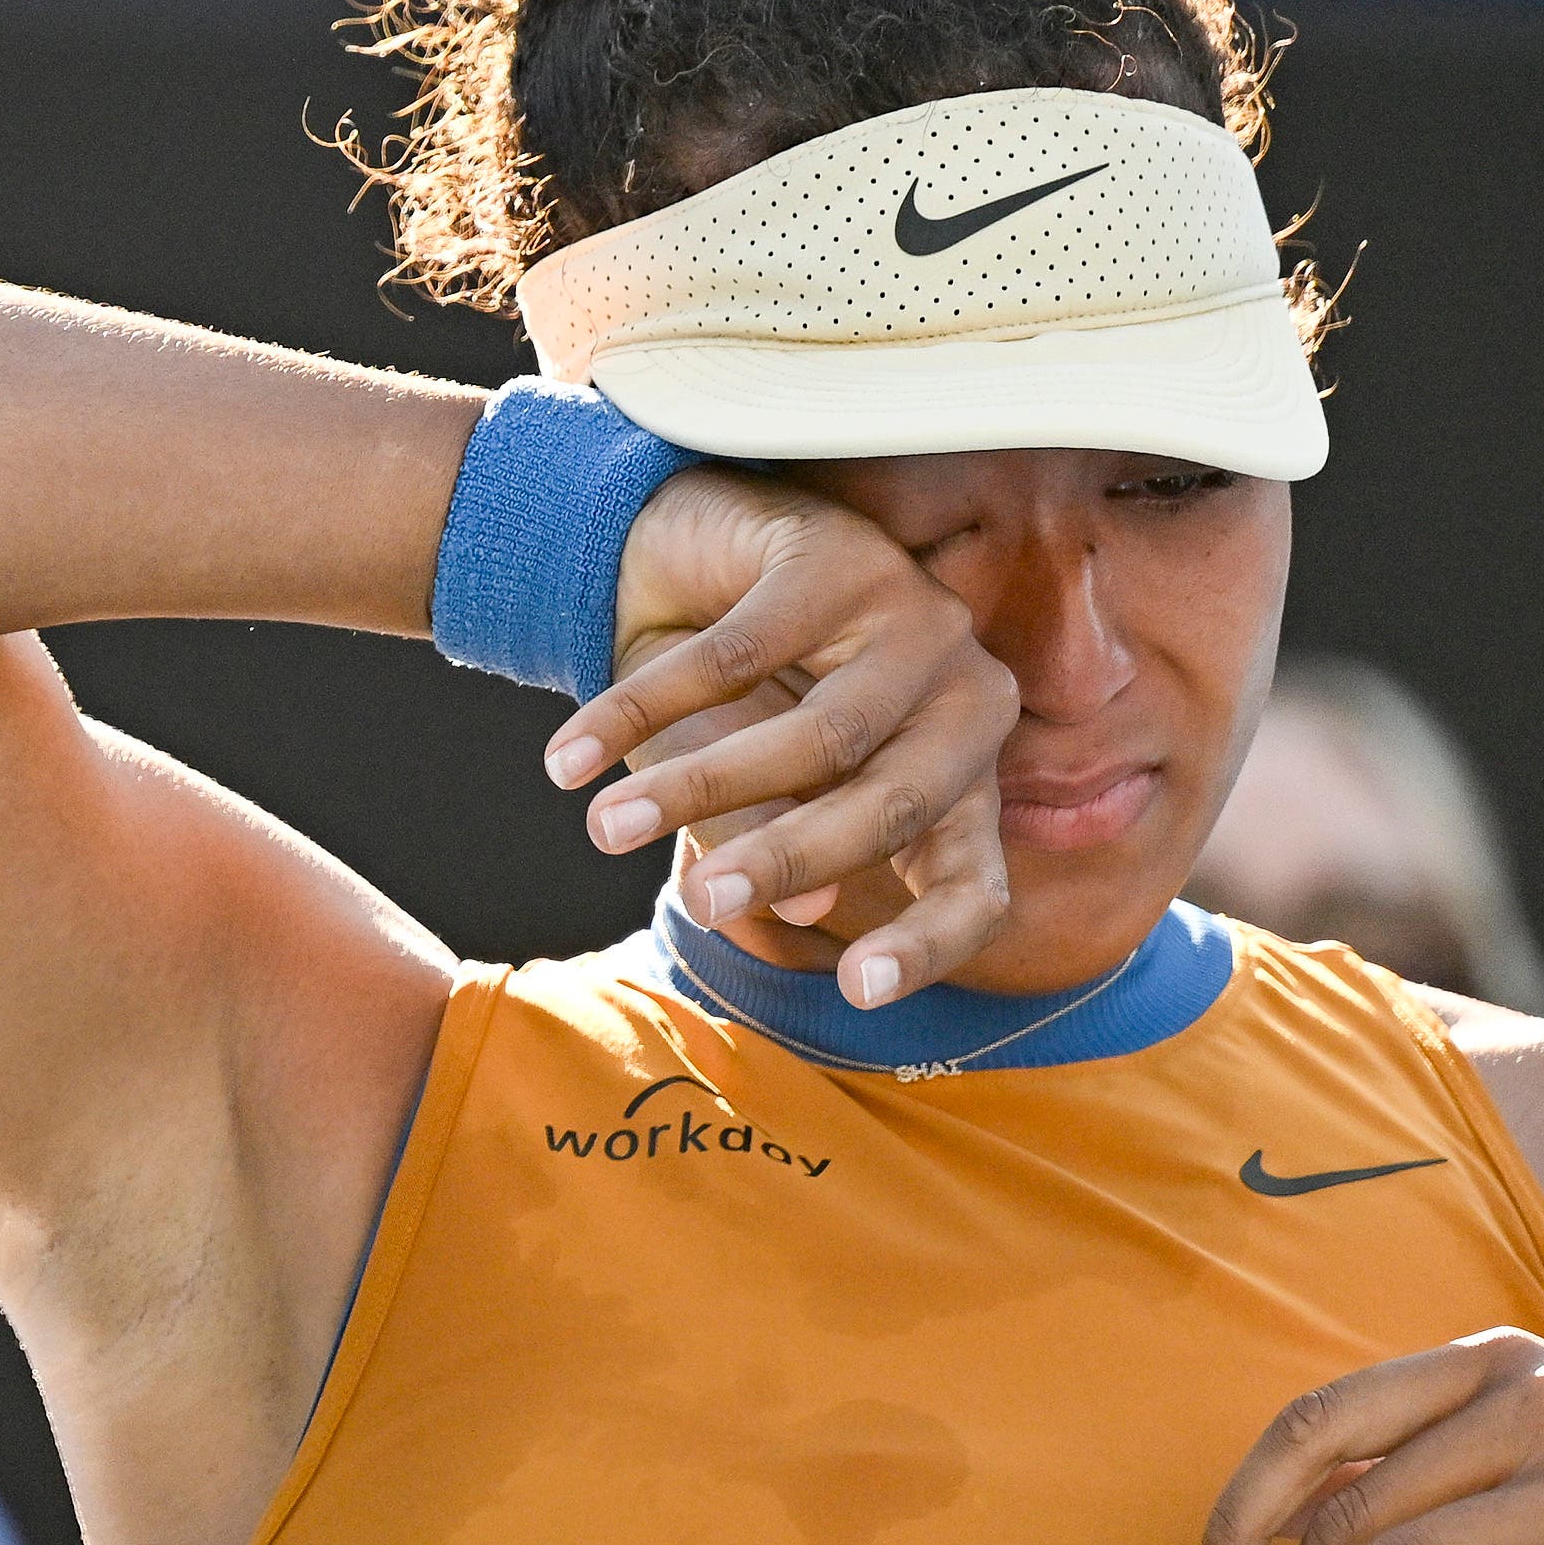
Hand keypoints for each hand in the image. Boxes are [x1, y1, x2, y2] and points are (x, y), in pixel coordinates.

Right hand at [543, 468, 1021, 1005]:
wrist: (673, 563)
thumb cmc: (726, 701)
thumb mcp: (746, 794)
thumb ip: (773, 844)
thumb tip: (802, 917)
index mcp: (961, 783)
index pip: (972, 886)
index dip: (926, 945)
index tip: (856, 991)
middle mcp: (966, 701)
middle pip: (895, 808)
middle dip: (789, 861)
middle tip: (701, 906)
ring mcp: (917, 618)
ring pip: (823, 736)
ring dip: (701, 788)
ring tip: (604, 829)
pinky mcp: (843, 554)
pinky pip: (740, 653)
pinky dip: (643, 708)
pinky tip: (571, 757)